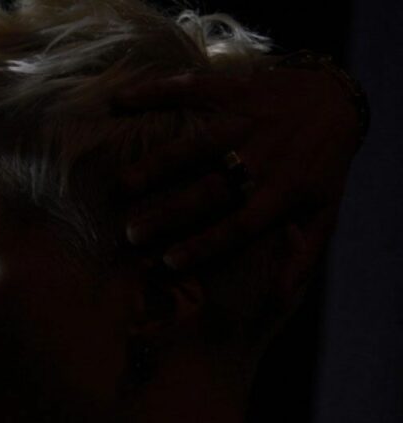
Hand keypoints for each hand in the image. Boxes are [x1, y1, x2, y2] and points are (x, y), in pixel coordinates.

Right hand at [110, 62, 362, 310]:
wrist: (338, 99)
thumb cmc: (323, 165)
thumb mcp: (323, 212)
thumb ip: (302, 254)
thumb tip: (279, 297)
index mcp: (282, 191)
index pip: (239, 225)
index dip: (204, 244)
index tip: (168, 262)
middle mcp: (263, 157)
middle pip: (211, 190)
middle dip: (171, 213)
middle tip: (131, 233)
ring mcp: (248, 120)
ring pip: (199, 144)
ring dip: (158, 163)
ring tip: (122, 184)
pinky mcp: (236, 88)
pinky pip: (196, 88)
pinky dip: (157, 91)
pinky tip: (121, 101)